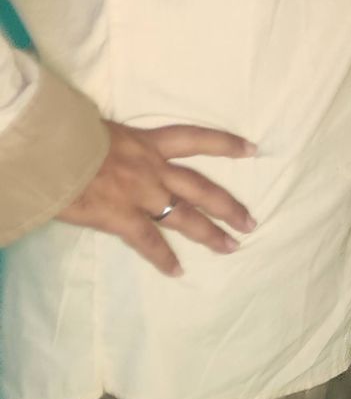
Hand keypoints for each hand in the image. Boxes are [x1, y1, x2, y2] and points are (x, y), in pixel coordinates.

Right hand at [59, 121, 257, 276]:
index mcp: (147, 142)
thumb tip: (116, 151)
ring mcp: (140, 194)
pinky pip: (148, 242)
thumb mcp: (103, 128)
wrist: (49, 147)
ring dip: (210, 234)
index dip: (225, 144)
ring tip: (232, 247)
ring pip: (185, 217)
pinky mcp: (121, 217)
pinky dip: (163, 258)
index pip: (195, 139)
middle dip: (228, 205)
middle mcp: (152, 168)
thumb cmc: (69, 132)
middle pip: (201, 187)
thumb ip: (119, 143)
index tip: (252, 150)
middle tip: (250, 221)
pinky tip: (178, 271)